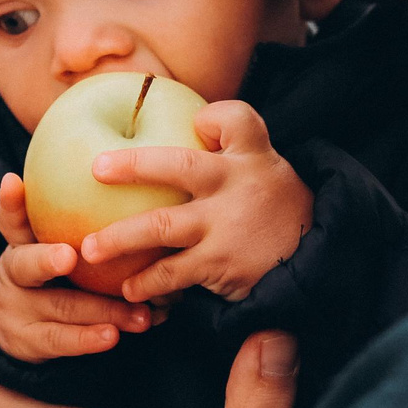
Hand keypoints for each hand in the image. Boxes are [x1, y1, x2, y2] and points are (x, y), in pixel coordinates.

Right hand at [0, 173, 158, 362]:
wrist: (13, 325)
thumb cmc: (53, 273)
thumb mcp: (51, 242)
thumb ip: (77, 219)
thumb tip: (131, 175)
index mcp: (21, 242)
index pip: (12, 218)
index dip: (11, 202)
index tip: (12, 182)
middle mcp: (14, 273)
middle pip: (26, 265)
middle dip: (46, 260)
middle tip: (68, 256)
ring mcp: (18, 309)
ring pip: (59, 307)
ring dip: (101, 309)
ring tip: (136, 313)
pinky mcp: (28, 341)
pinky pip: (61, 341)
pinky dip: (89, 339)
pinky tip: (114, 336)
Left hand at [83, 101, 313, 301]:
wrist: (315, 266)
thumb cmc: (273, 211)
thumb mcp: (265, 171)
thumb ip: (230, 150)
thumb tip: (188, 124)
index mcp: (251, 157)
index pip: (236, 120)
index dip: (213, 118)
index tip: (197, 121)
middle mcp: (238, 185)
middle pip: (182, 166)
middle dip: (134, 165)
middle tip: (97, 168)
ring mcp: (228, 226)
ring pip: (164, 226)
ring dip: (121, 238)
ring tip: (91, 249)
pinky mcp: (222, 264)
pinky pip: (173, 272)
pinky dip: (148, 282)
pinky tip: (130, 288)